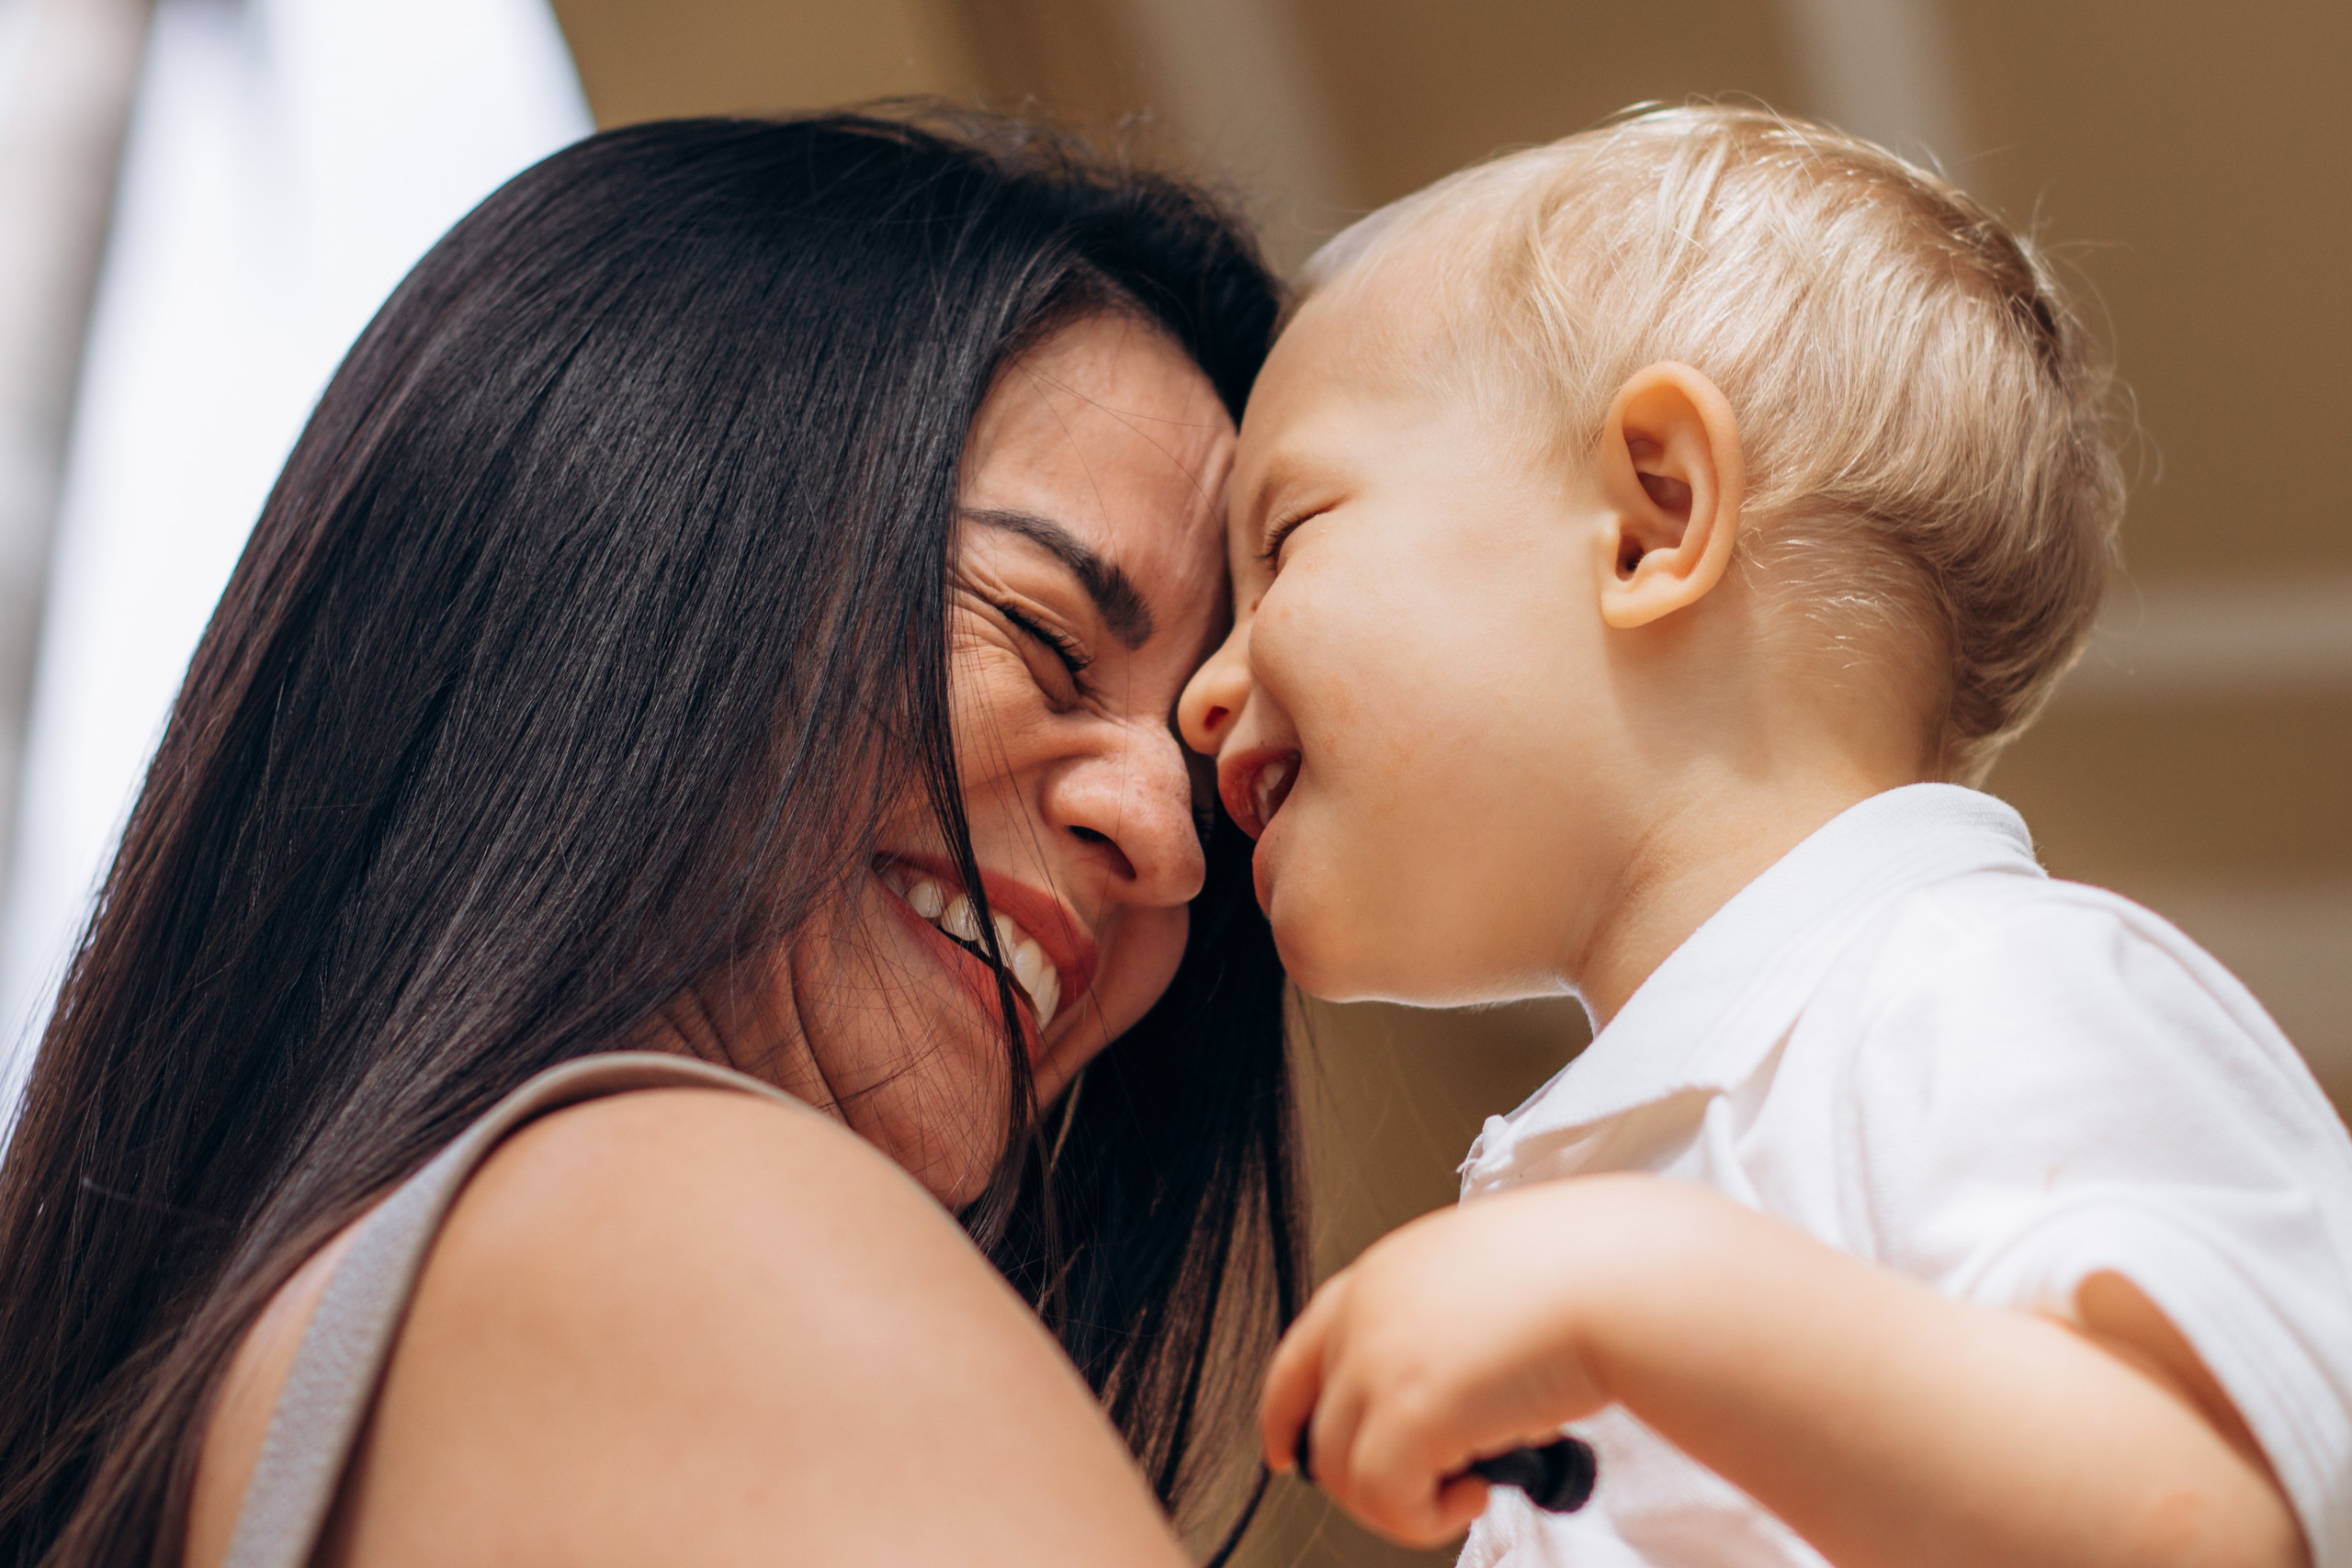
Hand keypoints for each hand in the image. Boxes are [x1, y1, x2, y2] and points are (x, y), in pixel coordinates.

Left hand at [1261, 1174, 1684, 1545]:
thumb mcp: (1486, 1284)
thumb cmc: (1585, 1276)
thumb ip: (1444, 1330)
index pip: (1299, 1353)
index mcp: (1383, 1274)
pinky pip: (1383, 1499)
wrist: (1620, 1279)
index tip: (1287, 1450)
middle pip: (1317, 1425)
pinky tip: (1478, 1492)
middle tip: (1424, 1490)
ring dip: (1403, 1500)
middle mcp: (1366, 1314)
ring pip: (1343, 1473)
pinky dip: (1425, 1519)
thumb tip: (1452, 1397)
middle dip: (1361, 1473)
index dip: (1286, 1411)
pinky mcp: (1406, 1416)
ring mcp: (1378, 1362)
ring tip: (1469, 1486)